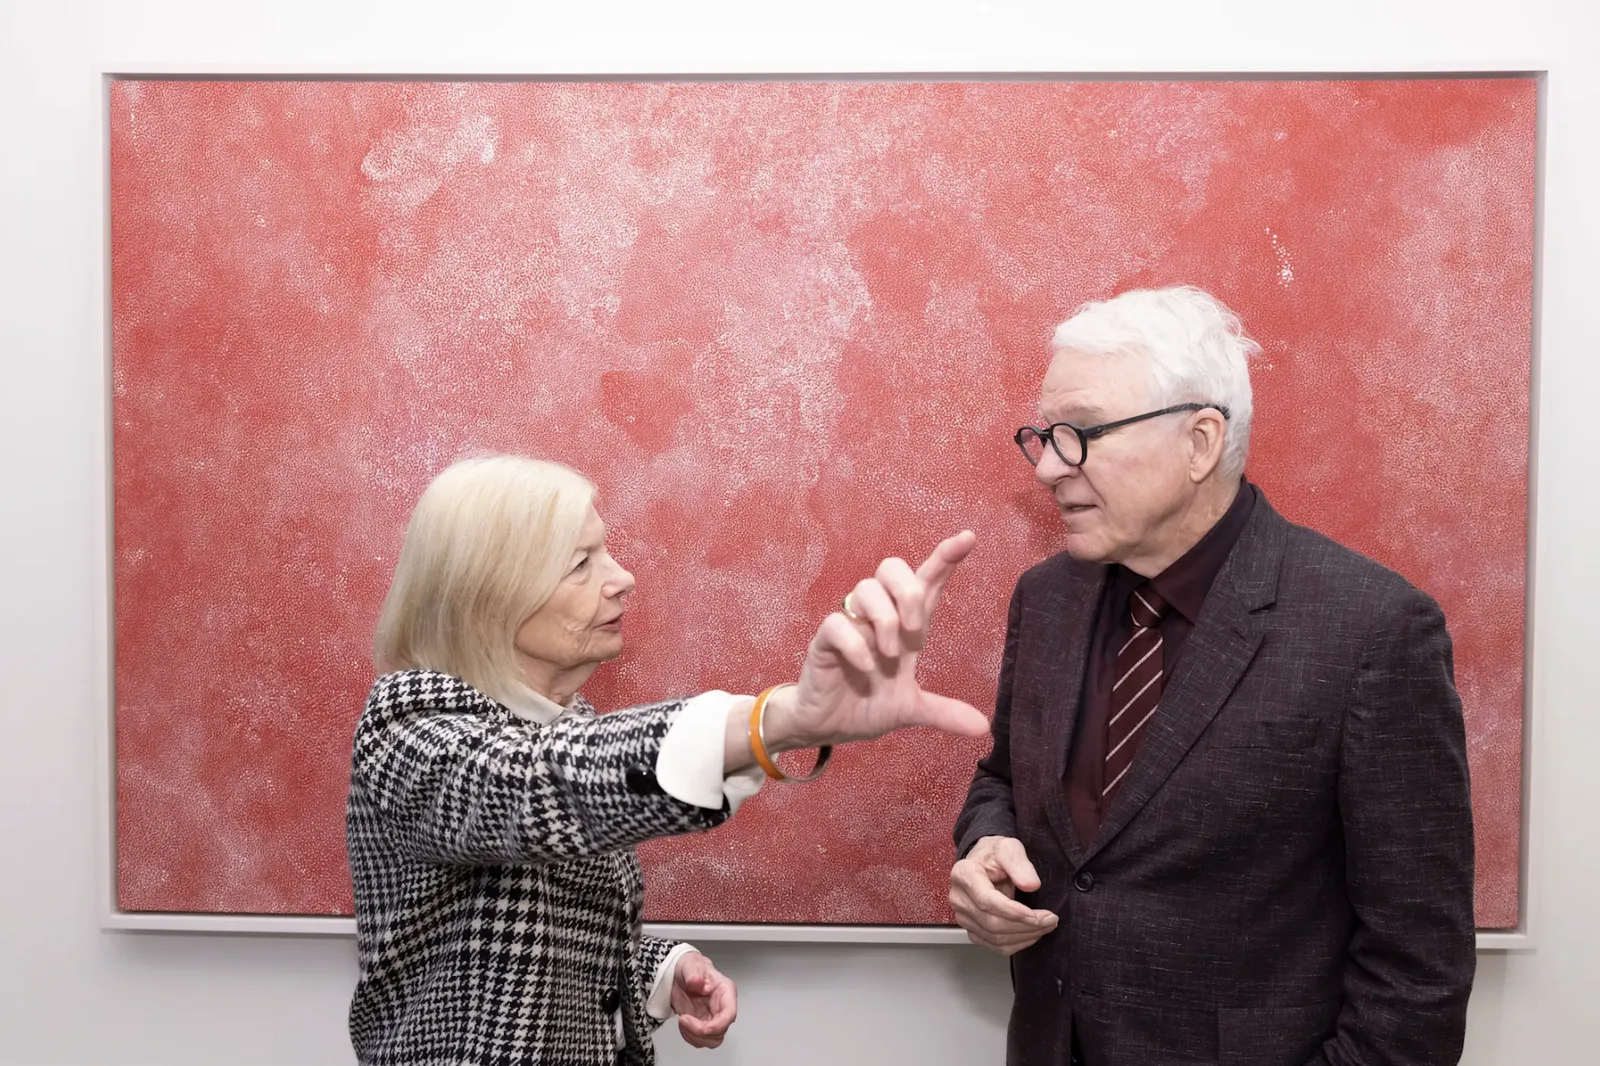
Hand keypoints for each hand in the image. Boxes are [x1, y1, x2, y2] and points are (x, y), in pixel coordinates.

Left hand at [670, 951, 736, 1048]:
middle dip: (701, 1032)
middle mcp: (723, 1007)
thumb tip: (697, 982)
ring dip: (695, 1037)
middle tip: (683, 1020)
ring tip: (682, 1022)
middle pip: (720, 1031)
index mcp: (725, 992)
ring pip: (713, 1040)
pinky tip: (683, 1025)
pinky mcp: (703, 1024)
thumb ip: (694, 974)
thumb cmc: (690, 967)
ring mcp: (713, 1018)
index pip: (730, 1014)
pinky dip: (690, 1037)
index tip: (701, 1028)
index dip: (718, 1026)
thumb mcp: (690, 965)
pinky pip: (701, 1040)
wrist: (679, 974)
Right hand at [762, 530, 989, 752]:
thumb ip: (944, 712)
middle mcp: (879, 618)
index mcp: (905, 627)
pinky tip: (866, 666)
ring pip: (865, 589)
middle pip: (892, 567)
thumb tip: (984, 727)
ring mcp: (851, 625)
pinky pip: (837, 623)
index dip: (945, 558)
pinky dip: (856, 643)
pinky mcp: (825, 641)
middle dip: (907, 590)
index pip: (926, 582)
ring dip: (884, 620)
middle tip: (913, 628)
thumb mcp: (911, 710)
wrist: (826, 726)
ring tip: (889, 657)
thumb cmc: (867, 705)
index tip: (968, 538)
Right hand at [949, 835, 1057, 955]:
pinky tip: (1032, 933)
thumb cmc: (994, 854)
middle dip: (1026, 925)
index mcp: (964, 874)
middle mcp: (959, 898)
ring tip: (1046, 925)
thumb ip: (1019, 863)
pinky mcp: (972, 929)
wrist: (983, 862)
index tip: (1036, 915)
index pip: (987, 901)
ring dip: (1026, 936)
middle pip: (993, 923)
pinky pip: (995, 946)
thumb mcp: (1008, 847)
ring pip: (996, 938)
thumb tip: (1031, 885)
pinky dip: (1018, 943)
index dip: (1013, 912)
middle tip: (1051, 919)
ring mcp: (963, 917)